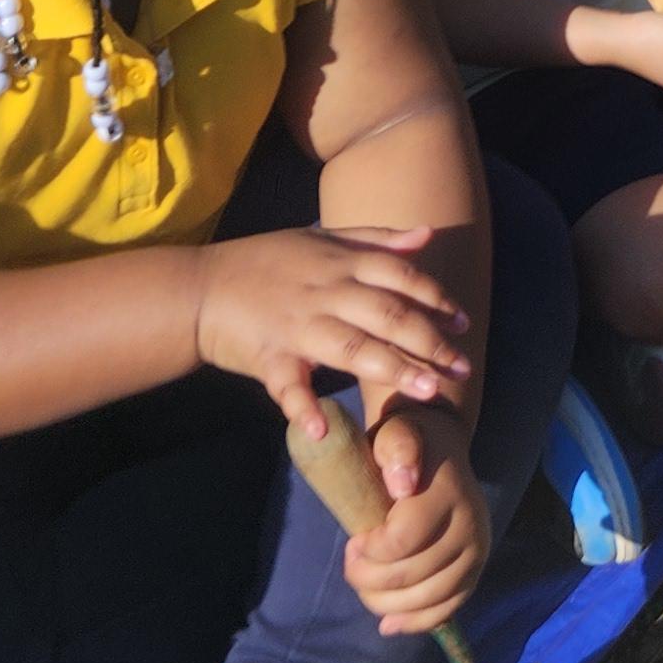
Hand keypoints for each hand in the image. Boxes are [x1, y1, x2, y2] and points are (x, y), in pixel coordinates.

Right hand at [197, 225, 473, 435]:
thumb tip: (427, 234)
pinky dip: (303, 407)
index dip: (435, 299)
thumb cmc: (266, 262)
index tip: (462, 322)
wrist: (199, 287)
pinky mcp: (270, 357)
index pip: (400, 277)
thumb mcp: (322, 238)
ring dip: (393, 368)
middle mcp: (327, 292)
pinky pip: (288, 385)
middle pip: (388, 315)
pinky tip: (323, 427)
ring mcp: (298, 326)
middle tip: (462, 367)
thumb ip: (376, 239)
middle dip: (429, 341)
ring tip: (427, 389)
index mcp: (342, 263)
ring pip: (354, 347)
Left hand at [347, 411, 489, 633]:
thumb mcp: (395, 434)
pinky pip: (447, 610)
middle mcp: (470, 524)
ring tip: (366, 588)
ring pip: (428, 599)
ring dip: (386, 605)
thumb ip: (396, 448)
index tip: (352, 543)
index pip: (402, 542)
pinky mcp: (475, 571)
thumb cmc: (406, 446)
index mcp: (447, 493)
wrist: (440, 452)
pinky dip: (416, 622)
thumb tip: (402, 486)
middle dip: (369, 580)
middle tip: (352, 564)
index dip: (368, 553)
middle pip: (412, 576)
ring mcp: (477, 551)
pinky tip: (389, 624)